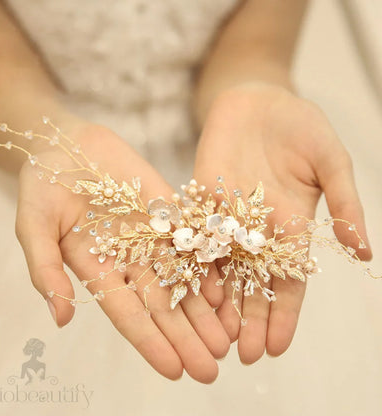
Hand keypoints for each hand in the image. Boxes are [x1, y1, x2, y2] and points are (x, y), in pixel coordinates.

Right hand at [15, 120, 228, 382]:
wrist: (66, 145)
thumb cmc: (42, 187)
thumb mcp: (33, 227)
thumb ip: (46, 270)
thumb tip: (60, 319)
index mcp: (98, 270)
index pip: (129, 314)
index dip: (151, 343)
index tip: (174, 371)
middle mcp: (130, 260)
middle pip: (163, 305)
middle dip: (186, 337)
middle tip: (211, 368)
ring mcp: (152, 236)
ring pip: (184, 279)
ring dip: (205, 310)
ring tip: (227, 340)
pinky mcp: (168, 211)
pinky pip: (192, 240)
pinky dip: (209, 264)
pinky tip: (227, 289)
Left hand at [194, 82, 371, 363]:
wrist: (258, 101)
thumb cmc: (300, 127)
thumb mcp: (331, 162)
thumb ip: (343, 203)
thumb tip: (364, 251)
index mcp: (290, 228)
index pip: (287, 282)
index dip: (283, 315)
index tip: (276, 347)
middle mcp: (255, 231)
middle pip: (251, 285)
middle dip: (249, 320)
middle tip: (242, 357)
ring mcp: (225, 219)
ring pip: (220, 270)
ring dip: (218, 304)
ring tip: (213, 337)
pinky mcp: (200, 201)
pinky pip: (193, 238)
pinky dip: (191, 266)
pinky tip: (186, 292)